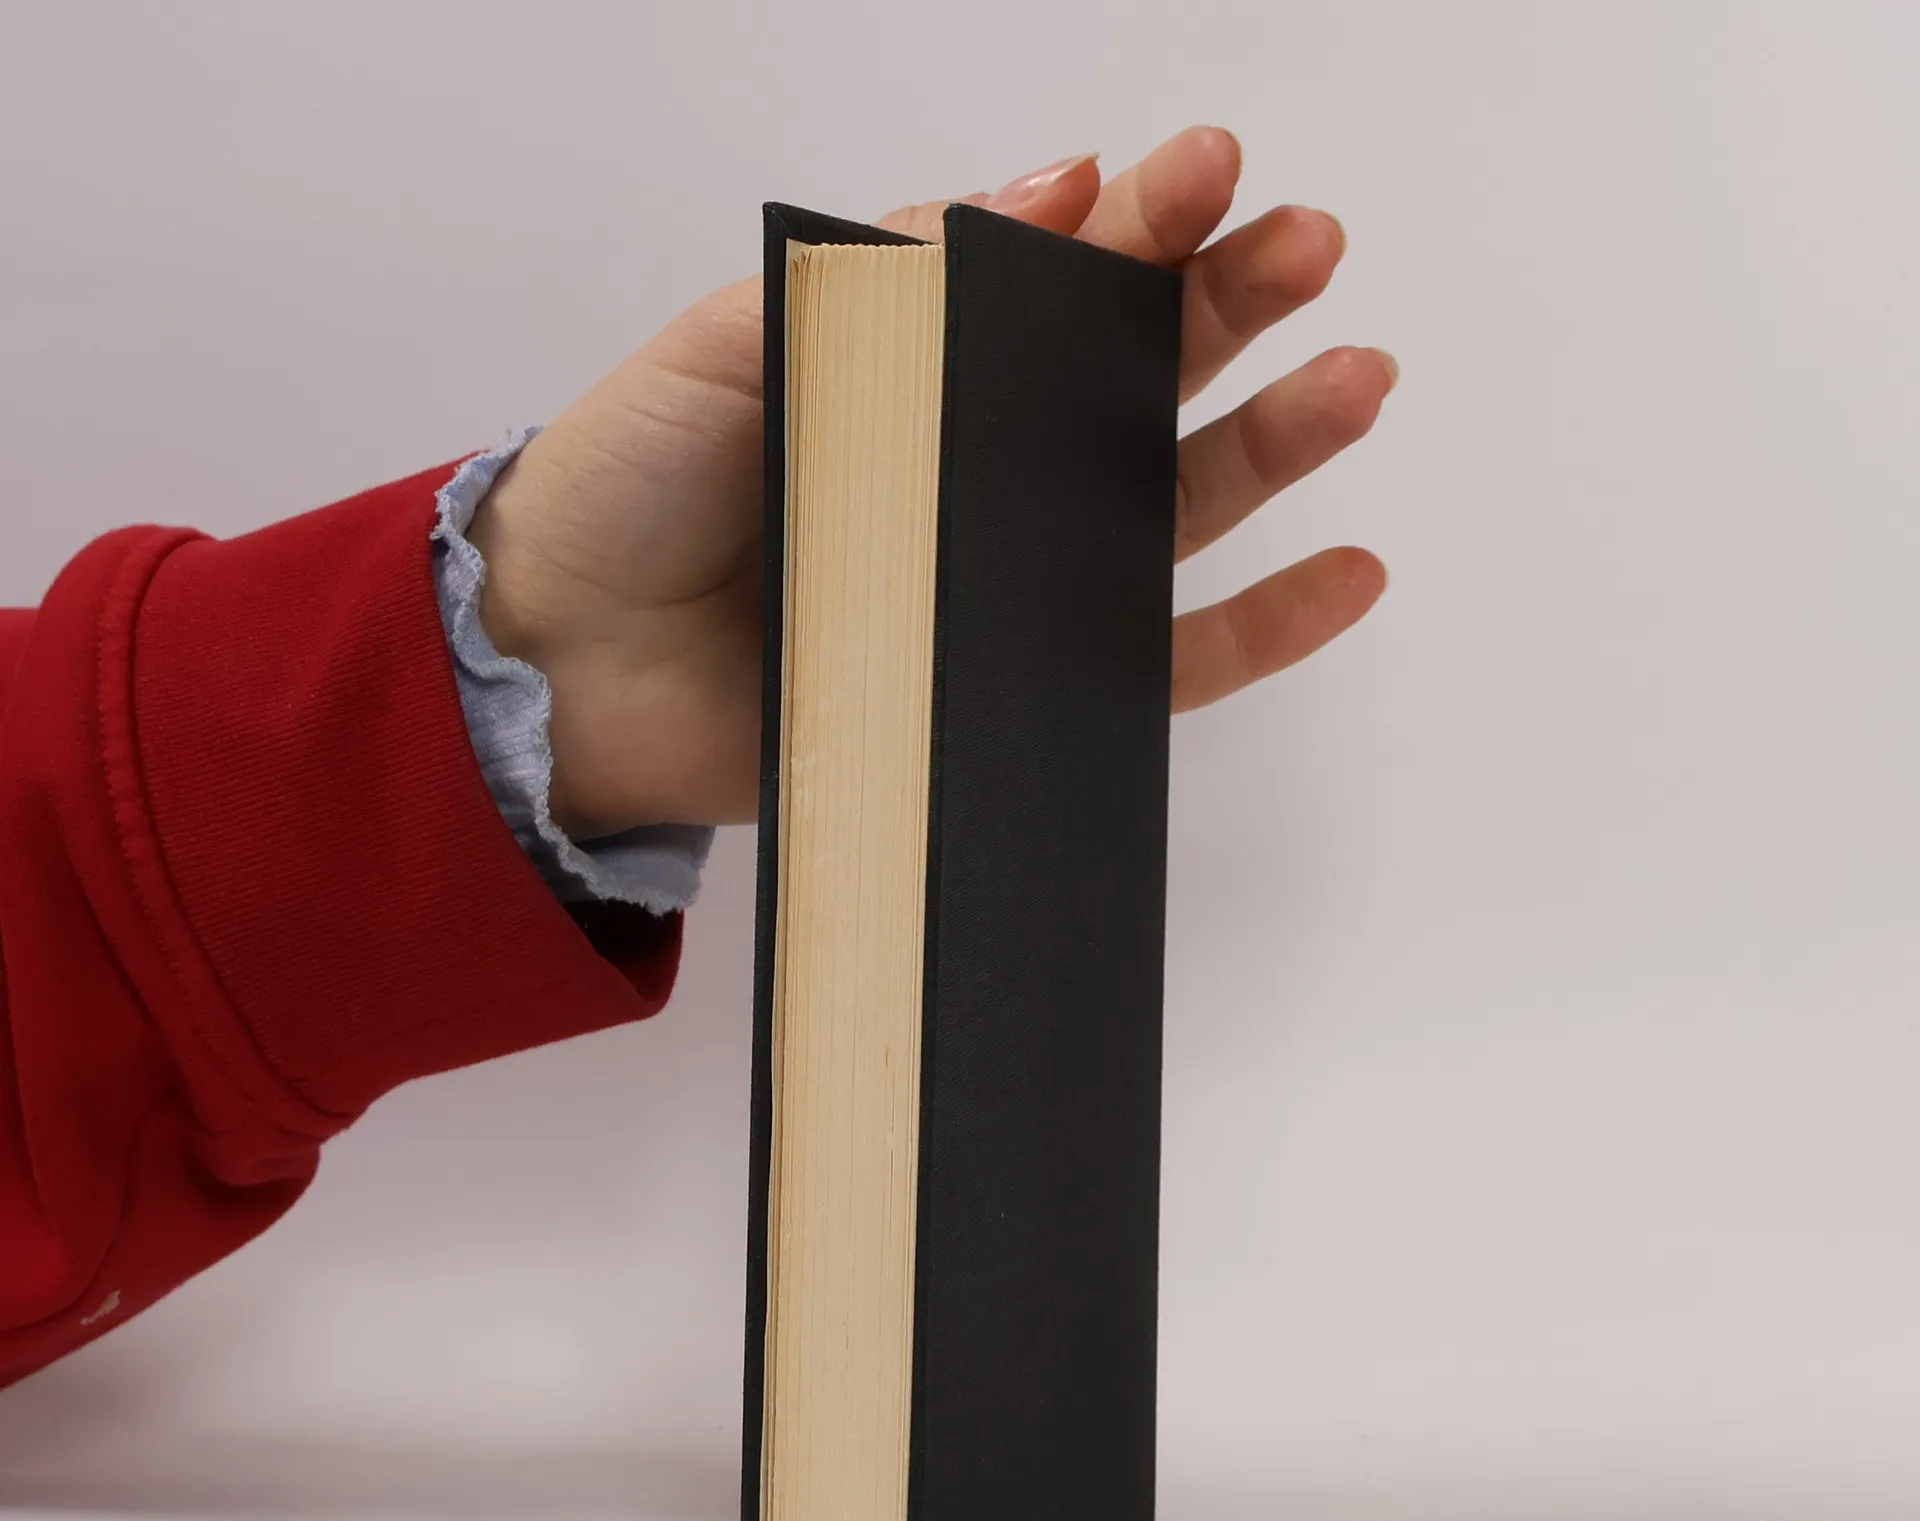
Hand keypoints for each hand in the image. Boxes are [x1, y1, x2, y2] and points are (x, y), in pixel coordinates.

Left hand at [467, 126, 1393, 836]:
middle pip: (1138, 378)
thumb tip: (1033, 198)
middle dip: (1230, 303)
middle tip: (1303, 247)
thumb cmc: (628, 493)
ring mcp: (1003, 581)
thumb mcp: (733, 347)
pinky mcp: (1012, 691)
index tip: (1203, 169)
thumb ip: (875, 286)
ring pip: (1170, 506)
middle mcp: (979, 467)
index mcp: (923, 367)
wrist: (569, 668)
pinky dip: (1261, 629)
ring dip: (1275, 441)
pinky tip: (1345, 571)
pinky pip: (1159, 666)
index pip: (1060, 280)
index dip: (1139, 220)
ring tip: (1354, 378)